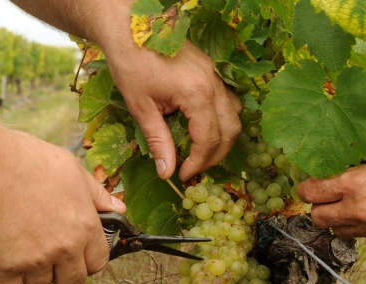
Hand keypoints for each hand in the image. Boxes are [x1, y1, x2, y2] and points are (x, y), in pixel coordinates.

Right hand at [0, 131, 125, 283]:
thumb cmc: (27, 160)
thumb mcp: (72, 169)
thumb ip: (97, 194)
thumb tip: (120, 209)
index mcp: (85, 226)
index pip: (99, 262)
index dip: (88, 259)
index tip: (77, 253)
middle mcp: (65, 247)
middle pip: (73, 281)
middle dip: (63, 271)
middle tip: (49, 252)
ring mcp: (35, 259)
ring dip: (33, 271)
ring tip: (22, 244)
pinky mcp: (4, 266)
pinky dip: (6, 277)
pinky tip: (2, 254)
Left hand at [104, 41, 242, 180]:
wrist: (130, 27)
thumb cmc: (131, 64)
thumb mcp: (141, 108)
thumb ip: (158, 142)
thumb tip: (166, 172)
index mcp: (197, 94)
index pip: (208, 140)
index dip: (198, 163)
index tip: (183, 175)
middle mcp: (213, 84)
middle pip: (230, 130)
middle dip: (216, 155)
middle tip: (195, 168)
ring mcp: (216, 75)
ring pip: (235, 114)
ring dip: (224, 137)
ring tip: (202, 150)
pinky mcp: (212, 70)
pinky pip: (229, 100)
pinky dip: (223, 118)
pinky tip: (204, 126)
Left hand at [298, 144, 365, 245]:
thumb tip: (357, 150)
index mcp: (354, 184)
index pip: (312, 193)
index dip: (305, 189)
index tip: (307, 186)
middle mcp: (358, 210)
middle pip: (317, 218)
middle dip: (318, 207)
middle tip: (326, 198)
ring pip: (337, 231)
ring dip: (338, 220)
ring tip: (349, 207)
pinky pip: (362, 236)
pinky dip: (361, 226)